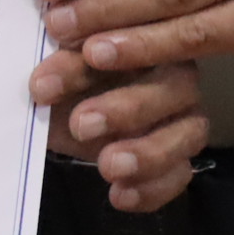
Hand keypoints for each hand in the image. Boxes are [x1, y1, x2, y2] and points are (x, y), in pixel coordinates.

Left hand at [32, 53, 207, 210]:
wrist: (59, 108)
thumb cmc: (66, 71)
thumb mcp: (58, 61)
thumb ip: (60, 62)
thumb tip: (46, 71)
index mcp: (150, 39)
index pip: (145, 41)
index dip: (115, 51)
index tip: (78, 63)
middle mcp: (177, 75)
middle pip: (175, 88)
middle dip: (127, 107)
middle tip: (82, 124)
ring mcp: (183, 118)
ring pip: (187, 135)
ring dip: (147, 154)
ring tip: (108, 166)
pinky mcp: (177, 158)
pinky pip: (179, 175)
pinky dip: (152, 189)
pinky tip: (119, 195)